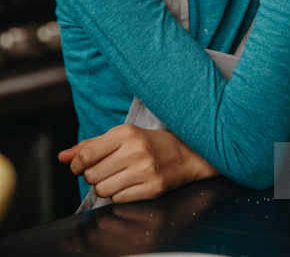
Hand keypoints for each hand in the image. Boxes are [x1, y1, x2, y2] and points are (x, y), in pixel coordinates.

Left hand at [59, 125, 218, 202]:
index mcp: (126, 133)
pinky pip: (118, 199)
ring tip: (117, 177)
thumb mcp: (122, 136)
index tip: (79, 166)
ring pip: (103, 190)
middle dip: (92, 176)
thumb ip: (90, 146)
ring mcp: (145, 170)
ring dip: (104, 187)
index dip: (77, 164)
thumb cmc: (150, 143)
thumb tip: (62, 156)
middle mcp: (135, 150)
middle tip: (104, 170)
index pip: (86, 154)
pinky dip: (118, 195)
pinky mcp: (151, 188)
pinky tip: (129, 184)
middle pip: (92, 175)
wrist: (185, 154)